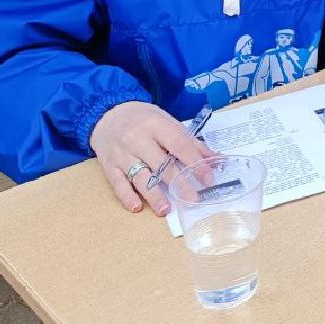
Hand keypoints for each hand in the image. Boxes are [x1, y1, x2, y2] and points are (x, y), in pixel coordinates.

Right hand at [89, 100, 212, 214]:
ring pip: (139, 177)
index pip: (179, 145)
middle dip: (178, 183)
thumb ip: (190, 141)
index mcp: (156, 125)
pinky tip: (137, 207)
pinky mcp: (109, 166)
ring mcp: (122, 154)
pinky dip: (127, 196)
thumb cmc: (143, 119)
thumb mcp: (168, 122)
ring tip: (165, 210)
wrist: (109, 113)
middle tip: (192, 199)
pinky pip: (118, 183)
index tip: (208, 178)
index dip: (195, 162)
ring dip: (153, 195)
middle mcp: (138, 139)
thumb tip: (215, 158)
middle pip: (161, 164)